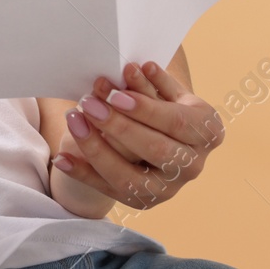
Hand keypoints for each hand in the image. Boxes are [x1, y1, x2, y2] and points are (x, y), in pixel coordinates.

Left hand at [52, 59, 224, 209]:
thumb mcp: (167, 92)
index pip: (177, 123)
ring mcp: (169, 189)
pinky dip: (82, 174)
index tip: (115, 94)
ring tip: (73, 120)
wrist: (170, 141)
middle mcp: (193, 166)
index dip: (145, 109)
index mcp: (207, 132)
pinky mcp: (143, 201)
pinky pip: (108, 191)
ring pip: (131, 178)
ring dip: (97, 150)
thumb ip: (152, 82)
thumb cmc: (167, 107)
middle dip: (118, 126)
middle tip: (88, 102)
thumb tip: (135, 68)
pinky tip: (62, 157)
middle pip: (156, 150)